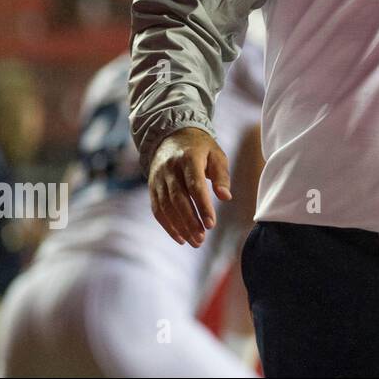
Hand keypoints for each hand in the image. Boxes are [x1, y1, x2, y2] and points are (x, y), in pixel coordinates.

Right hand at [147, 127, 231, 246]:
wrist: (171, 136)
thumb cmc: (201, 149)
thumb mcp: (216, 155)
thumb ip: (221, 176)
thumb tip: (226, 197)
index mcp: (188, 159)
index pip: (194, 185)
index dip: (202, 205)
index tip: (211, 224)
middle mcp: (169, 169)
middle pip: (178, 199)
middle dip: (190, 221)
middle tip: (202, 238)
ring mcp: (158, 178)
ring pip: (166, 207)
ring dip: (180, 227)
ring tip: (195, 242)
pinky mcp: (152, 187)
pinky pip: (157, 209)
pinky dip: (167, 225)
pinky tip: (180, 237)